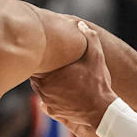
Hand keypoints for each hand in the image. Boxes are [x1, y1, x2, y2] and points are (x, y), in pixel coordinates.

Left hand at [30, 21, 118, 136]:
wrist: (102, 112)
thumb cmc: (97, 84)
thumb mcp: (96, 57)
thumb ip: (89, 38)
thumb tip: (80, 24)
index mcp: (47, 76)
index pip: (35, 62)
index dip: (41, 57)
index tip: (47, 53)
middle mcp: (43, 90)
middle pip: (35, 76)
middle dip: (42, 70)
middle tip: (50, 63)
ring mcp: (47, 102)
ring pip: (40, 89)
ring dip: (46, 83)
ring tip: (57, 77)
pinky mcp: (53, 112)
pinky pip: (45, 102)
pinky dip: (51, 97)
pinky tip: (60, 92)